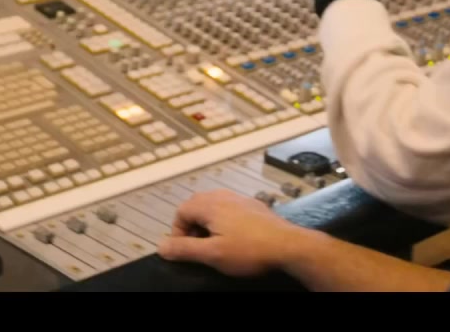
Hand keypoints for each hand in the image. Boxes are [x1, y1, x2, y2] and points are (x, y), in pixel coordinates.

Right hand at [157, 189, 311, 276]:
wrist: (288, 245)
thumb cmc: (249, 250)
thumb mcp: (212, 254)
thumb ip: (184, 249)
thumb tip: (160, 246)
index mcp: (210, 204)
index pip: (181, 211)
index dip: (178, 232)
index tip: (185, 251)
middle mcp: (223, 196)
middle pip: (196, 205)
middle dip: (191, 227)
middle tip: (199, 248)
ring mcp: (240, 199)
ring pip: (213, 206)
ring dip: (207, 224)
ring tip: (215, 244)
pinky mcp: (254, 206)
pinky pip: (229, 209)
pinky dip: (223, 222)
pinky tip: (235, 238)